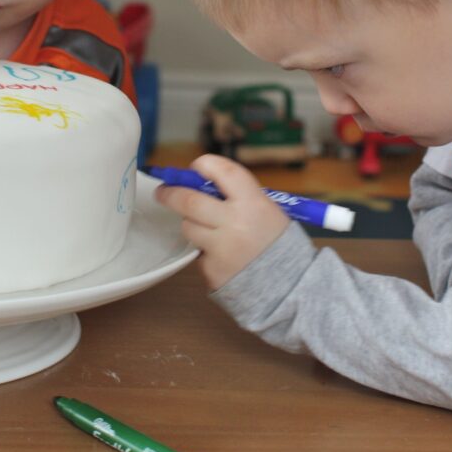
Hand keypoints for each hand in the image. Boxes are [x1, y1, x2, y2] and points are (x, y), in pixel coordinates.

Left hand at [154, 154, 290, 290]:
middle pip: (189, 200)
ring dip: (192, 224)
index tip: (195, 168)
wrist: (289, 286)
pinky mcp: (211, 269)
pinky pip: (198, 253)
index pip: (222, 171)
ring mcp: (221, 248)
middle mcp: (234, 223)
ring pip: (188, 227)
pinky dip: (204, 250)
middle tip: (162, 191)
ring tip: (208, 229)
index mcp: (253, 203)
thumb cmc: (277, 243)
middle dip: (171, 193)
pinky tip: (222, 255)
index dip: (203, 165)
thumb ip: (239, 196)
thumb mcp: (268, 210)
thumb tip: (203, 183)